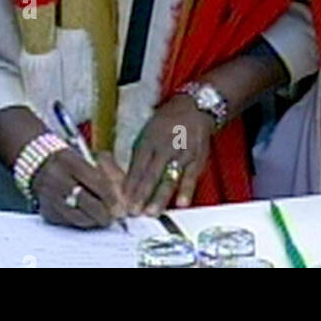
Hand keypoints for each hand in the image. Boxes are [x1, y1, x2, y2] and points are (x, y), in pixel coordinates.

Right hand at [32, 150, 126, 229]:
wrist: (40, 165)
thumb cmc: (74, 162)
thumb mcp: (91, 158)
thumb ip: (109, 173)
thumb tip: (123, 198)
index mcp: (68, 160)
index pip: (94, 180)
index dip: (110, 196)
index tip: (121, 207)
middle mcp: (55, 176)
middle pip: (84, 200)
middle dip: (103, 212)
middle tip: (115, 217)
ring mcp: (48, 194)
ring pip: (76, 214)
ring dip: (94, 220)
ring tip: (104, 219)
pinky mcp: (46, 209)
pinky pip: (67, 221)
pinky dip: (81, 222)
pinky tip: (90, 218)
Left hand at [124, 94, 214, 215]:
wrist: (194, 109)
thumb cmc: (166, 124)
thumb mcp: (147, 134)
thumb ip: (139, 158)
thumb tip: (128, 182)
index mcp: (148, 141)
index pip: (137, 167)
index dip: (130, 185)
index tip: (123, 202)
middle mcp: (165, 147)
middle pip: (151, 174)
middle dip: (142, 194)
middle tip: (134, 211)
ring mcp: (182, 153)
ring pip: (170, 178)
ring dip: (160, 197)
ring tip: (152, 212)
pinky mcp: (197, 159)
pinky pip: (191, 177)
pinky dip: (186, 190)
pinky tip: (181, 203)